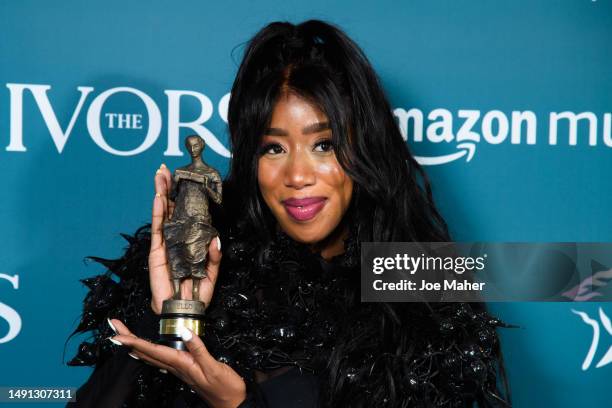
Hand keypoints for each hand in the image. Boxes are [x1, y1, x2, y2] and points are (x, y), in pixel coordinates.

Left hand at [110, 320, 246, 407]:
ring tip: (123, 336)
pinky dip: (148, 352)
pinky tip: (143, 351)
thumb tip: (185, 331)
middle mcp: (176, 367)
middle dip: (129, 340)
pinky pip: (160, 359)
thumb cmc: (224, 387)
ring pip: (150, 356)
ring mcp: (178, 369)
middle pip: (146, 352)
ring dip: (135, 345)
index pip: (152, 350)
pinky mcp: (184, 369)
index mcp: (181, 363)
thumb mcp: (214, 366)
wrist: (231, 402)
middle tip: (114, 327)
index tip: (119, 335)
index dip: (134, 342)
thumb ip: (199, 349)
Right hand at [149, 164, 220, 313]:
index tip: (182, 179)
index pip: (183, 213)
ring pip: (161, 213)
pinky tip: (158, 198)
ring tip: (159, 176)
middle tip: (164, 169)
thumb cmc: (198, 291)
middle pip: (169, 208)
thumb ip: (214, 255)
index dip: (182, 197)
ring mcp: (165, 243)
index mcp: (188, 240)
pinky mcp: (157, 252)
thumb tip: (216, 239)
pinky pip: (158, 229)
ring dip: (160, 194)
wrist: (185, 309)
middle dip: (167, 188)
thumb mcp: (212, 270)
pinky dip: (157, 213)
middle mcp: (175, 238)